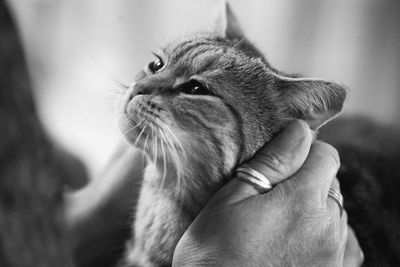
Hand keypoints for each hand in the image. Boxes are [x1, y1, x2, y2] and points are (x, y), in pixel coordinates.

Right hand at [172, 120, 362, 266]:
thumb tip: (299, 130)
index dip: (303, 152)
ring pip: (337, 212)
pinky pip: (345, 243)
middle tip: (273, 196)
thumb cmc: (213, 254)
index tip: (281, 163)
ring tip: (282, 222)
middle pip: (332, 183)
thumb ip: (271, 163)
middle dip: (308, 181)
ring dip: (316, 208)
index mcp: (302, 202)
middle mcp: (328, 229)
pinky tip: (302, 240)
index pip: (325, 155)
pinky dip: (327, 234)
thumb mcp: (230, 201)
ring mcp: (335, 256)